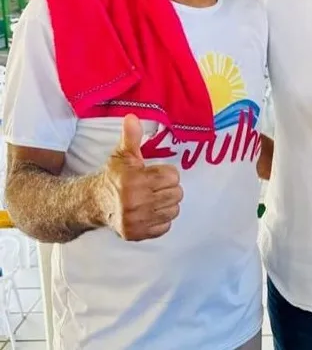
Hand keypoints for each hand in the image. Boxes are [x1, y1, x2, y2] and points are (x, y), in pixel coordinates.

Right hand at [97, 115, 182, 240]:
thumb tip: (132, 116)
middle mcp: (135, 202)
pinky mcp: (137, 234)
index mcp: (134, 181)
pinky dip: (161, 220)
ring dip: (167, 204)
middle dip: (169, 189)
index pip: (173, 177)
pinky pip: (165, 227)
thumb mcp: (122, 155)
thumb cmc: (114, 177)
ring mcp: (136, 221)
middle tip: (155, 187)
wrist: (94, 203)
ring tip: (154, 199)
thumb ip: (131, 136)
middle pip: (176, 194)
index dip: (167, 174)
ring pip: (173, 211)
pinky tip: (150, 212)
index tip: (156, 174)